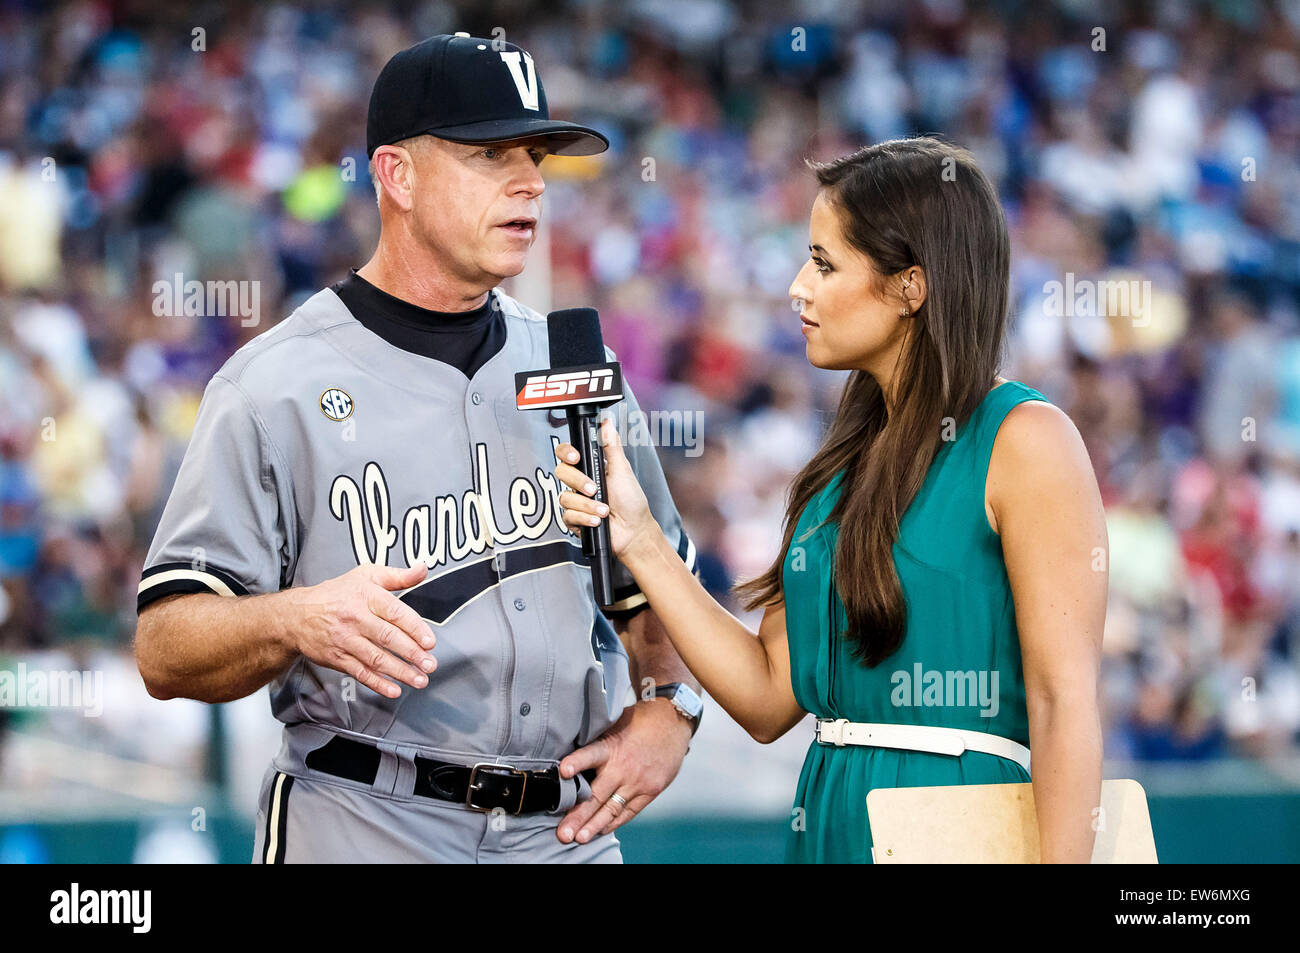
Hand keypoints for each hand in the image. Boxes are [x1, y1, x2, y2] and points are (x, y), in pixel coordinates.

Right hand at [281, 563, 435, 698]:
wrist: (296, 615)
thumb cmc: (337, 593)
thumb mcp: (366, 575)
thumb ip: (398, 576)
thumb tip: (423, 569)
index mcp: (366, 596)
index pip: (395, 612)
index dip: (414, 628)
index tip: (430, 641)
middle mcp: (355, 618)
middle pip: (387, 637)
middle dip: (412, 653)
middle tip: (429, 664)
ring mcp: (345, 639)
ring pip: (375, 658)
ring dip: (400, 672)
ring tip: (419, 679)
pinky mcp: (337, 658)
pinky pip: (360, 672)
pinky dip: (378, 683)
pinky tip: (394, 690)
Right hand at [553, 416, 657, 558]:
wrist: (634, 531)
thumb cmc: (631, 501)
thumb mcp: (622, 470)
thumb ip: (611, 445)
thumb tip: (606, 422)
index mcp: (590, 467)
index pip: (567, 453)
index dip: (566, 452)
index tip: (575, 457)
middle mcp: (580, 482)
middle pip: (561, 472)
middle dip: (578, 481)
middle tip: (594, 489)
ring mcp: (576, 501)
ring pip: (564, 496)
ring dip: (587, 505)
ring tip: (604, 510)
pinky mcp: (574, 519)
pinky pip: (567, 515)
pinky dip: (584, 518)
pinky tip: (597, 521)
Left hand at [554, 697, 691, 843]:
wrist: (672, 721)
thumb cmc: (638, 722)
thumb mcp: (615, 723)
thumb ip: (597, 744)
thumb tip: (571, 757)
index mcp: (612, 746)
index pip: (591, 755)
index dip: (577, 763)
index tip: (563, 772)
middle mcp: (624, 767)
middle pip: (597, 795)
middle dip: (578, 815)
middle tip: (563, 833)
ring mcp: (638, 781)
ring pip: (612, 808)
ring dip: (594, 825)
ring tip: (579, 838)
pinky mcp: (650, 790)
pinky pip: (629, 811)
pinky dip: (615, 822)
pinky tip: (601, 830)